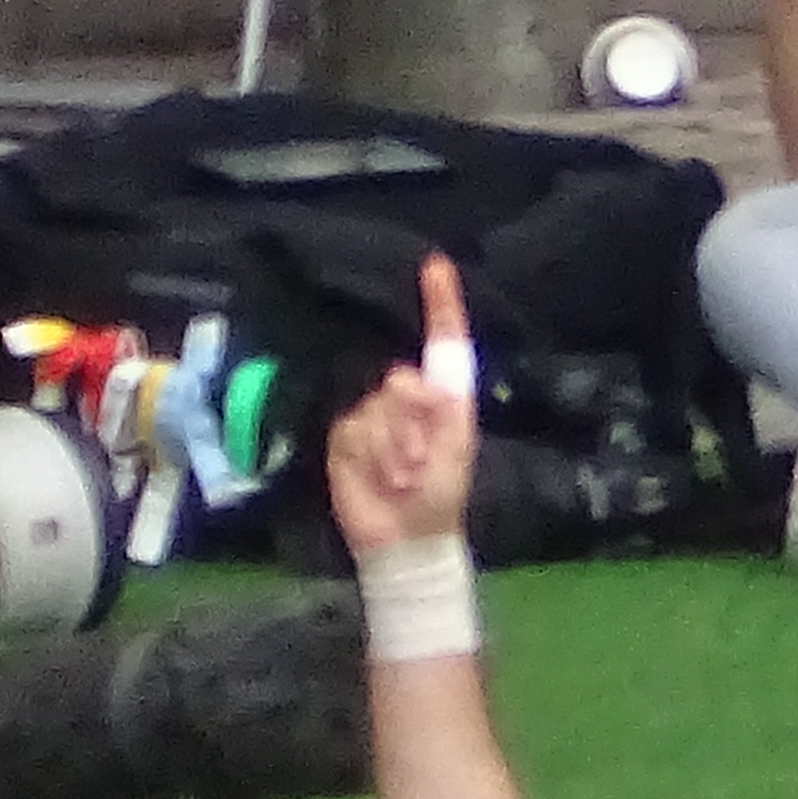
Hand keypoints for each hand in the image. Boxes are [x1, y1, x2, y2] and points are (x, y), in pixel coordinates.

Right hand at [321, 255, 479, 559]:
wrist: (405, 534)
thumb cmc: (441, 489)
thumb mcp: (456, 441)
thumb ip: (440, 401)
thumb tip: (404, 370)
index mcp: (438, 391)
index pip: (440, 339)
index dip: (440, 302)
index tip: (436, 264)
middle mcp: (402, 392)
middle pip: (401, 380)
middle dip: (413, 424)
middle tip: (420, 464)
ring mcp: (368, 409)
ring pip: (376, 409)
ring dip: (393, 449)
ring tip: (401, 477)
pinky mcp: (341, 431)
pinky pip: (354, 429)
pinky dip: (370, 456)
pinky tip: (377, 477)